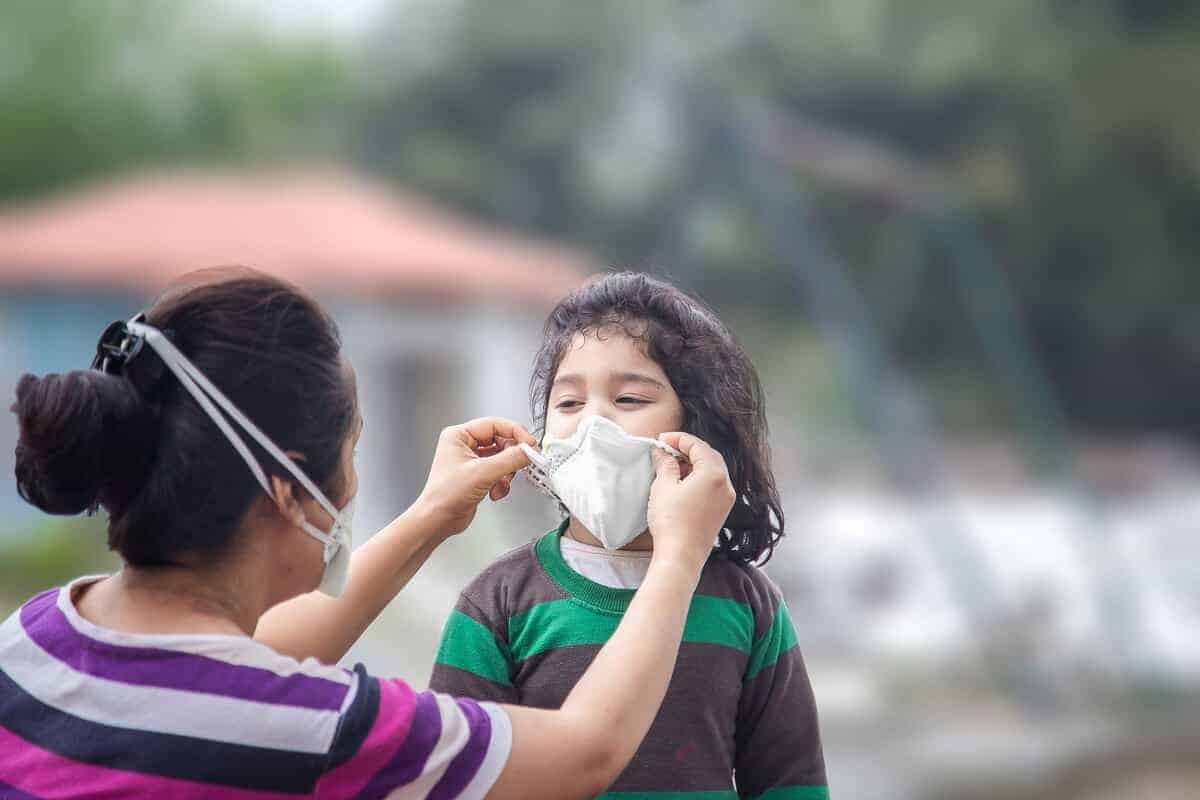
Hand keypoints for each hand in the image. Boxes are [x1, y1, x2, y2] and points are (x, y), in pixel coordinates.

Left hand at [415, 417, 535, 537]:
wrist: (438, 520)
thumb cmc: (444, 495)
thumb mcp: (482, 473)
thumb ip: (510, 459)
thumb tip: (529, 451)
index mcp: (459, 435)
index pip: (495, 424)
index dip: (515, 433)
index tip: (530, 444)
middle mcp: (465, 445)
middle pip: (501, 440)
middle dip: (511, 457)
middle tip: (523, 463)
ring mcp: (472, 460)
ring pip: (503, 457)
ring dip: (507, 473)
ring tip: (501, 483)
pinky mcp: (478, 475)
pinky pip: (500, 471)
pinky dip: (502, 483)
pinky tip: (495, 492)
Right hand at [646, 432, 735, 565]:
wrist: (681, 557)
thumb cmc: (671, 522)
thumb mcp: (664, 486)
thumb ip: (665, 464)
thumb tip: (662, 453)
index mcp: (714, 474)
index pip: (698, 445)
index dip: (678, 439)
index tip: (661, 439)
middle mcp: (726, 484)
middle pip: (709, 455)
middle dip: (688, 449)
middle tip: (667, 449)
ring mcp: (726, 499)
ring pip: (712, 471)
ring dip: (694, 464)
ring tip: (672, 465)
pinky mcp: (722, 511)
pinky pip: (713, 486)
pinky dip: (700, 478)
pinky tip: (682, 482)